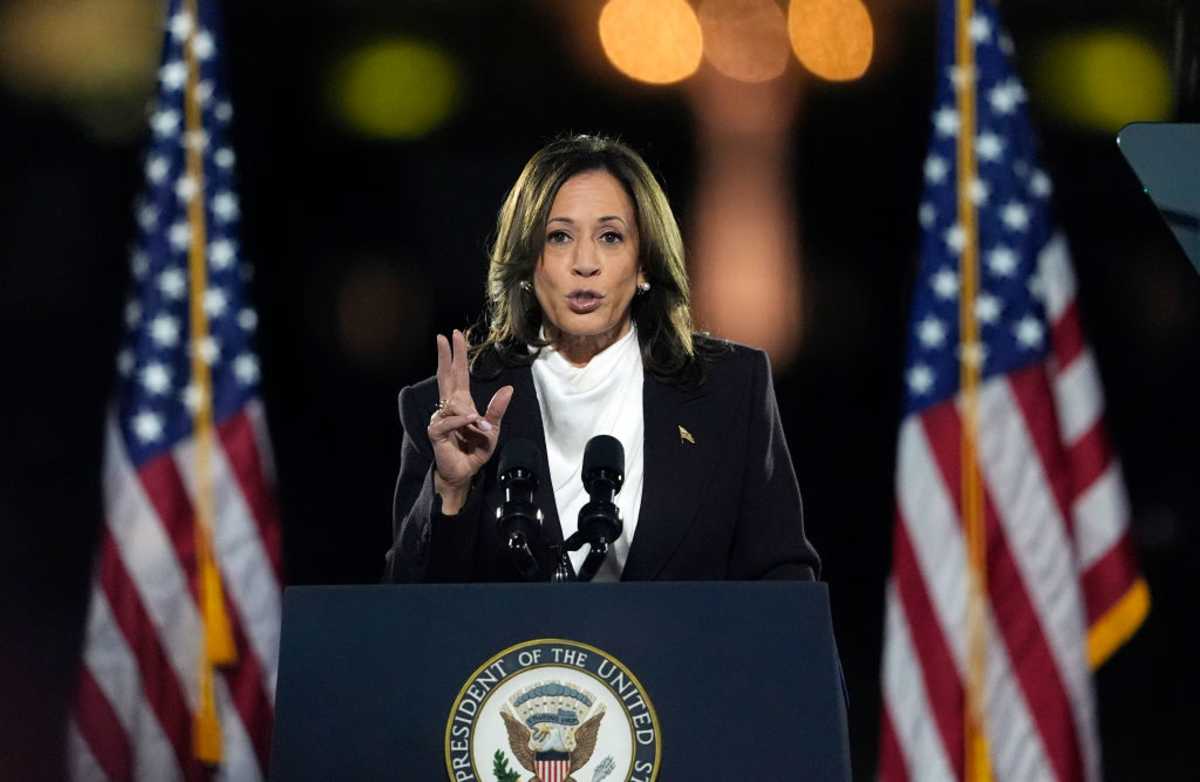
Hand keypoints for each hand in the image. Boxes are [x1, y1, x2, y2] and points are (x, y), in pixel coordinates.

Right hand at [428, 330, 512, 513]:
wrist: (465, 473)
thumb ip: (497, 409)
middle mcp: (449, 406)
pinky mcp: (436, 431)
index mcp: (462, 403)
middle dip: (445, 356)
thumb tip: (508, 388)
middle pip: (445, 376)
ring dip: (468, 413)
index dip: (457, 355)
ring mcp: (440, 418)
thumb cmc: (475, 450)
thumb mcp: (493, 429)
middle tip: (443, 337)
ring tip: (480, 425)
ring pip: (453, 404)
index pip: (458, 374)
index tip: (455, 335)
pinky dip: (461, 421)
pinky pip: (448, 420)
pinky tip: (472, 422)